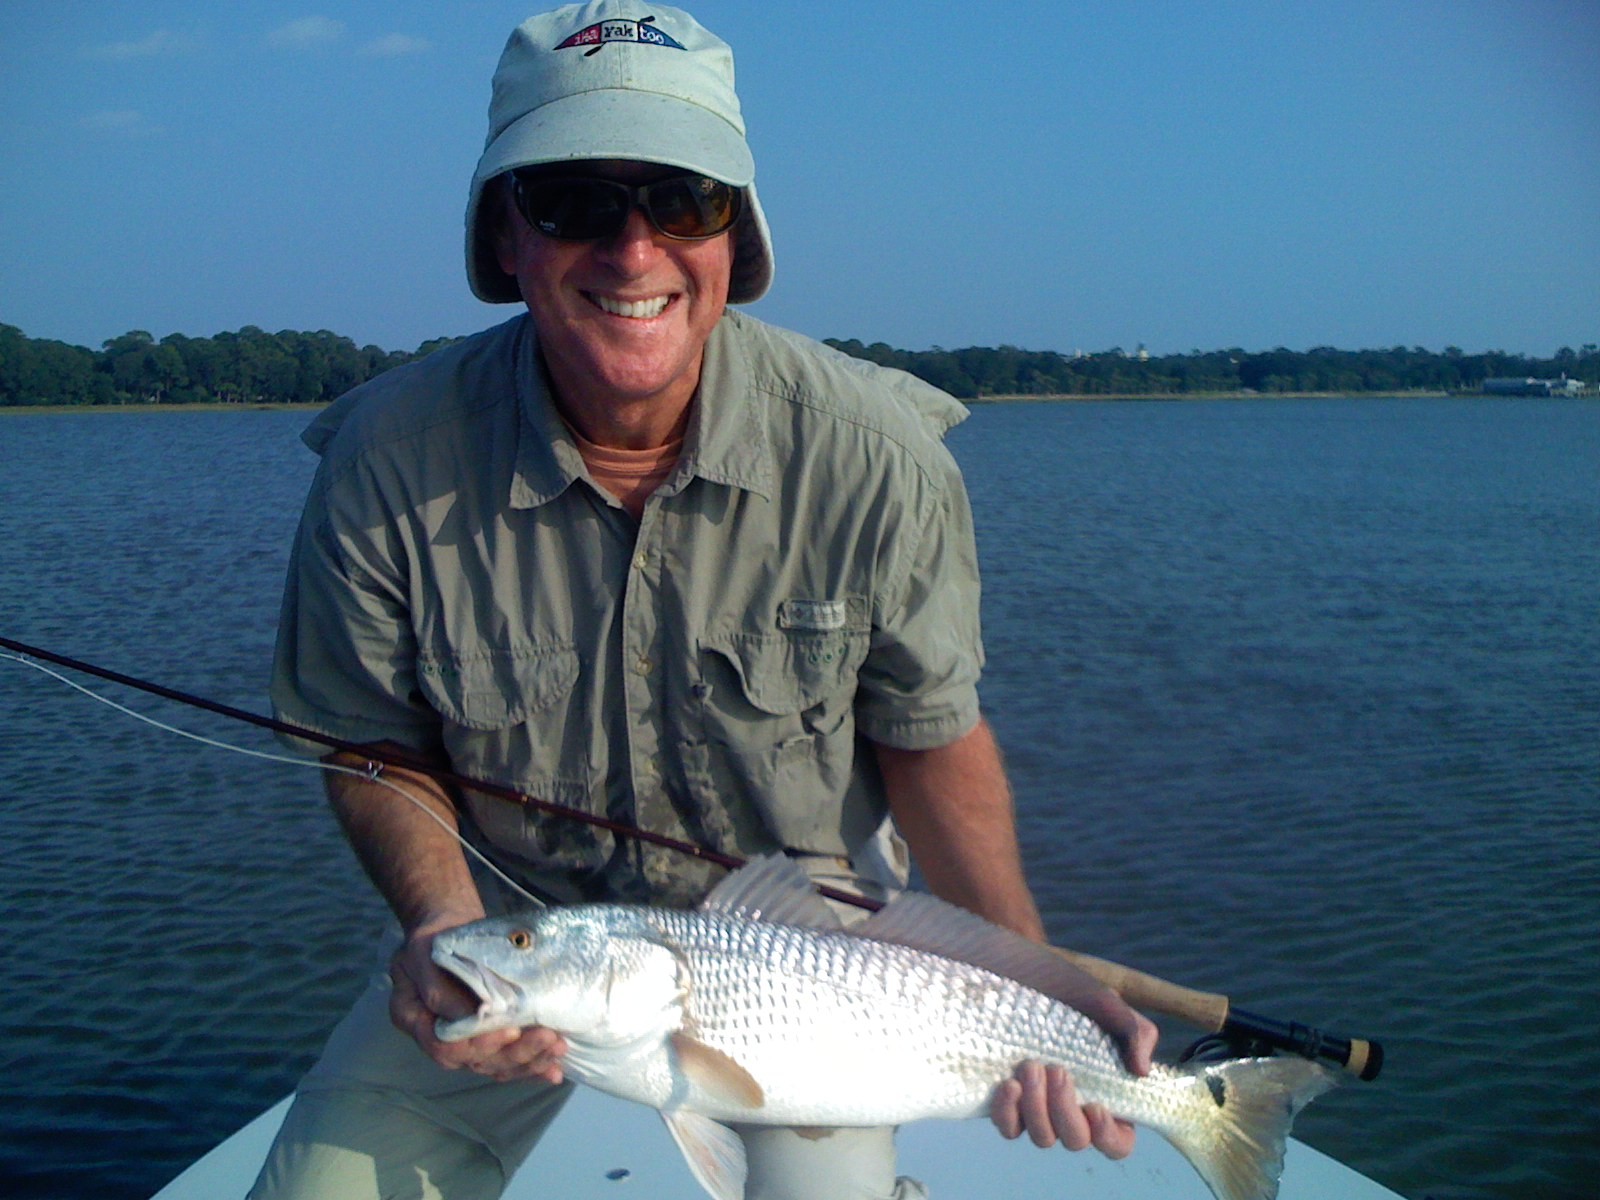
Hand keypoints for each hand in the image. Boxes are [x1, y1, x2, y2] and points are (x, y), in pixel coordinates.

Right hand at [388, 924, 568, 1083]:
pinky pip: (507, 1058)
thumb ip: (438, 986)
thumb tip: (470, 1017)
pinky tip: (554, 1070)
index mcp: (413, 1018)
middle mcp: (438, 1037)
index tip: (511, 1031)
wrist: (450, 924)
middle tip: (548, 1038)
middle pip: (475, 1060)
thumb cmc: (434, 934)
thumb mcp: (426, 950)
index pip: (444, 1046)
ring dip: (529, 1060)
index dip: (479, 1045)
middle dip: (515, 1054)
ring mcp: (464, 1039)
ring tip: (558, 1048)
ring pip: (495, 1064)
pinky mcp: (487, 1036)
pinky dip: (531, 1065)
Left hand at [990, 1007, 1158, 1158]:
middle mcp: (1073, 1110)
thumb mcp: (1108, 1005)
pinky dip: (1008, 1113)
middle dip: (1065, 1110)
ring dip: (1037, 1109)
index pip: (1117, 1142)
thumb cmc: (1072, 993)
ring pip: (1043, 1137)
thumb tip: (1141, 1071)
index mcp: (1106, 1097)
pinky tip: (1009, 1085)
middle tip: (1056, 1069)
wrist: (1023, 976)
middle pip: (1075, 1140)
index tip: (1095, 1106)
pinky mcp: (1009, 1102)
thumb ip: (1135, 1033)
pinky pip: (1009, 1127)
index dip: (1109, 1136)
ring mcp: (1039, 1108)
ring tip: (1031, 1066)